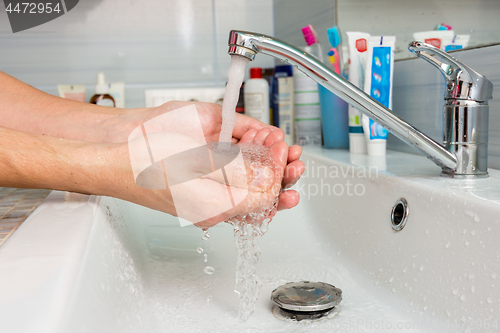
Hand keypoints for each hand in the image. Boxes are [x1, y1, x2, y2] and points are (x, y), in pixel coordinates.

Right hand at [107, 101, 304, 226]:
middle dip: (280, 173)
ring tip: (273, 147)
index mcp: (215, 206)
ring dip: (264, 167)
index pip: (264, 198)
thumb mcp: (196, 162)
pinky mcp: (201, 193)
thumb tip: (268, 176)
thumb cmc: (146, 163)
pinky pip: (231, 187)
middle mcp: (214, 209)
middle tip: (292, 156)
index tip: (284, 151)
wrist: (118, 165)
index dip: (279, 172)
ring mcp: (208, 202)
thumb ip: (237, 172)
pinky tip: (250, 151)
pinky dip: (245, 170)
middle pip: (260, 197)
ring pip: (248, 190)